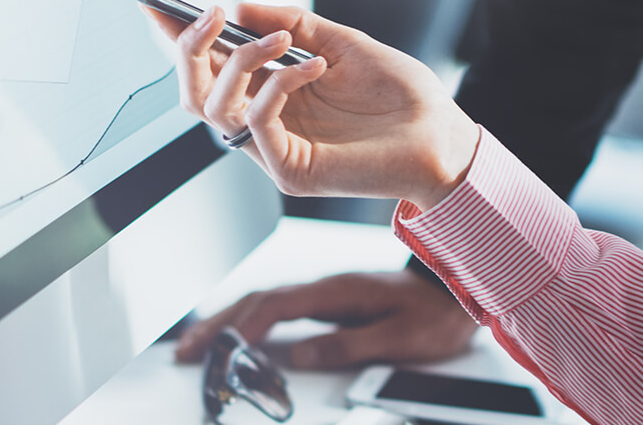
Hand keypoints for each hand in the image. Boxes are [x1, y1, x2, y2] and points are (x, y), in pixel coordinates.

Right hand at [145, 3, 480, 208]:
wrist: (441, 134)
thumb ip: (292, 24)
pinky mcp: (290, 171)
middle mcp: (265, 125)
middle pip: (194, 92)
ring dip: (240, 60)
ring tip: (280, 38)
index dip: (178, 41)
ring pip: (214, 107)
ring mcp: (274, 151)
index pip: (210, 70)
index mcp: (272, 95)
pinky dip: (276, 85)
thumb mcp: (341, 43)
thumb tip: (240, 7)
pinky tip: (310, 68)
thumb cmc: (400, 96)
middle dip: (191, 48)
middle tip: (211, 14)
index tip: (157, 8)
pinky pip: (256, 122)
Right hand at [173, 270, 478, 369]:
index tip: (223, 351)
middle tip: (186, 350)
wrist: (456, 292)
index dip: (245, 328)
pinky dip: (247, 318)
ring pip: (261, 302)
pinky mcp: (326, 300)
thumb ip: (350, 346)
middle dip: (218, 324)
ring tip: (196, 342)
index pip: (277, 306)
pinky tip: (234, 331)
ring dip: (226, 320)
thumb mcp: (400, 337)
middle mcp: (325, 286)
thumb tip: (302, 356)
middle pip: (257, 301)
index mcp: (338, 291)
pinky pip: (276, 307)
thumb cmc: (434, 314)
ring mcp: (323, 291)